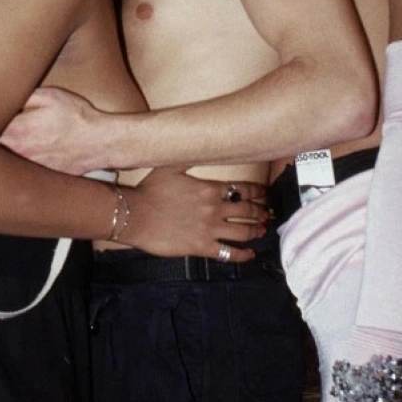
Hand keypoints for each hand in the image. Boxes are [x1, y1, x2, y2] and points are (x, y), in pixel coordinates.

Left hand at [0, 87, 105, 173]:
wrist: (101, 143)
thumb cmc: (77, 116)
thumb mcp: (51, 96)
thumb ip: (23, 96)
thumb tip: (1, 97)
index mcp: (17, 129)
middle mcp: (19, 151)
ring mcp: (28, 166)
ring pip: (2, 161)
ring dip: (0, 151)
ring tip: (4, 138)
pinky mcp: (38, 175)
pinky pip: (18, 170)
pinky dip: (16, 162)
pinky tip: (27, 151)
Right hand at [124, 168, 267, 258]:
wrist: (134, 215)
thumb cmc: (149, 191)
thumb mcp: (170, 166)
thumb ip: (189, 158)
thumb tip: (200, 146)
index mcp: (209, 188)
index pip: (242, 188)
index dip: (257, 191)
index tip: (264, 194)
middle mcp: (214, 209)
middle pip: (247, 210)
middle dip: (261, 211)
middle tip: (267, 213)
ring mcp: (209, 229)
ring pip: (243, 231)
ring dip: (256, 230)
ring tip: (262, 230)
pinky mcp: (201, 247)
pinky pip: (228, 253)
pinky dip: (242, 255)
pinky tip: (249, 255)